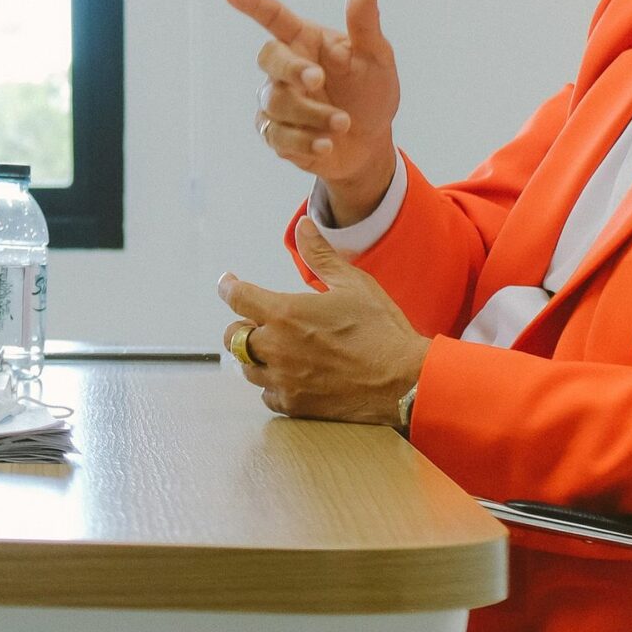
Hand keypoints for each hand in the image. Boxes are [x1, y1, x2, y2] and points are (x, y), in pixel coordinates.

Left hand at [219, 219, 426, 424]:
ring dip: (255, 356)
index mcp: (284, 313)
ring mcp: (284, 379)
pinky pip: (267, 396)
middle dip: (241, 324)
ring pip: (248, 368)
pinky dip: (271, 385)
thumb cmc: (380, 329)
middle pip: (234, 337)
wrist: (404, 380)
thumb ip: (320, 255)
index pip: (238, 297)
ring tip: (272, 348)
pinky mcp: (296, 405)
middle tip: (257, 320)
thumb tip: (303, 226)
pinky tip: (287, 377)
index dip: (229, 287)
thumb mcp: (352, 283)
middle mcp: (276, 348)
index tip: (228, 283)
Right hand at [225, 0, 400, 221]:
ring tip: (343, 123)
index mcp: (306, 42)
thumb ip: (365, 23)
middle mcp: (286, 68)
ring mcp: (277, 101)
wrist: (370, 144)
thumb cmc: (371, 93)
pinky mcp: (275, 133)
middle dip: (292, 69)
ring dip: (314, 114)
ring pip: (276, 102)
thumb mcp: (376, 58)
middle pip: (269, 58)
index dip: (253, 4)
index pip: (274, 18)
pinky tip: (326, 145)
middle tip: (318, 79)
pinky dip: (305, 141)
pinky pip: (277, 135)